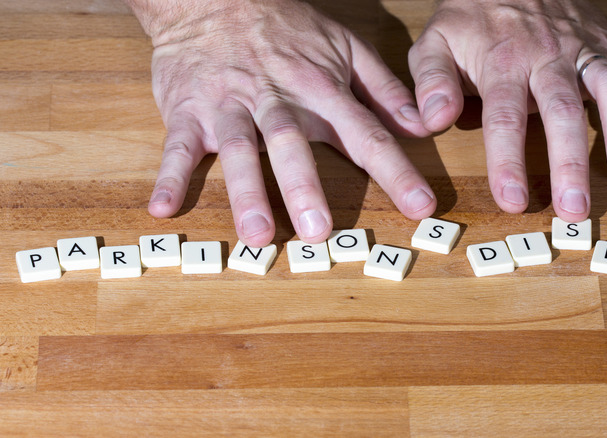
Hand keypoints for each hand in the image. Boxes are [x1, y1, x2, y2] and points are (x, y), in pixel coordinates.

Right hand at [127, 0, 436, 246]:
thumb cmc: (287, 29)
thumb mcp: (346, 48)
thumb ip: (384, 90)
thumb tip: (423, 126)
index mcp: (320, 89)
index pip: (365, 133)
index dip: (396, 171)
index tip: (420, 206)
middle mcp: (276, 100)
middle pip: (291, 143)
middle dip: (305, 186)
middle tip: (319, 231)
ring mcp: (229, 106)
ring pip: (238, 148)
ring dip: (246, 192)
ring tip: (256, 235)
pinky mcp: (189, 111)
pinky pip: (178, 145)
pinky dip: (170, 175)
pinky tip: (163, 207)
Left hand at [408, 0, 606, 221]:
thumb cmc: (471, 17)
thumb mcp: (435, 41)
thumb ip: (430, 82)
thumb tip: (432, 122)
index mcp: (504, 63)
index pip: (504, 116)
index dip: (508, 160)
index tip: (514, 201)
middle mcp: (550, 58)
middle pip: (562, 111)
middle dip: (570, 159)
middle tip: (575, 207)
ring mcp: (587, 52)